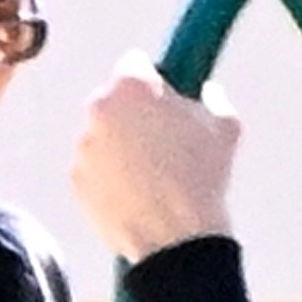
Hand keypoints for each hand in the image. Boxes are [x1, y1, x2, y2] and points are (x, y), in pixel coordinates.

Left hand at [71, 58, 239, 260]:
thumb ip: (214, 99)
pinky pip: (93, 169)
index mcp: (132, 86)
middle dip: (134, 114)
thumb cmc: (202, 178)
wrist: (176, 239)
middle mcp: (99, 110)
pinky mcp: (76, 180)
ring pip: (102, 136)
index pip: (135, 63)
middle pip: (114, 100)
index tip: (164, 94)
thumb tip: (210, 92)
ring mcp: (84, 147)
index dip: (153, 78)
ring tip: (152, 175)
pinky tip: (137, 194)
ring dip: (120, 146)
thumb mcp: (225, 128)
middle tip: (162, 139)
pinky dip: (109, 176)